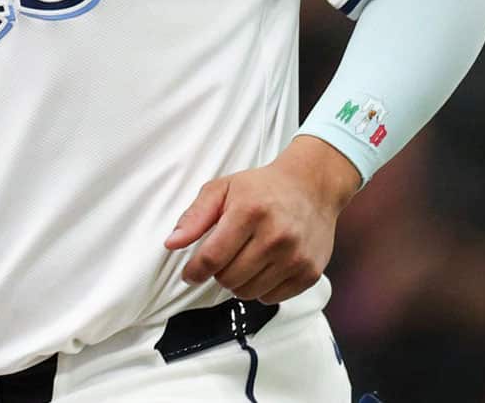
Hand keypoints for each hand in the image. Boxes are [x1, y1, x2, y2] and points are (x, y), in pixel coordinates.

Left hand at [162, 136, 360, 303]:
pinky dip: (261, 289)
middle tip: (223, 257)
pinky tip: (264, 267)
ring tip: (244, 259)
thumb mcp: (222, 189)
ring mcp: (295, 257)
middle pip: (229, 279)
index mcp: (250, 212)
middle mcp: (276, 236)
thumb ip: (195, 217)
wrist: (312, 187)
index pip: (212, 257)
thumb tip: (172, 243)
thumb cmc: (262, 188)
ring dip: (239, 282)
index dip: (194, 271)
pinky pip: (272, 298)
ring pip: (248, 293)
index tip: (190, 274)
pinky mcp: (309, 272)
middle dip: (218, 272)